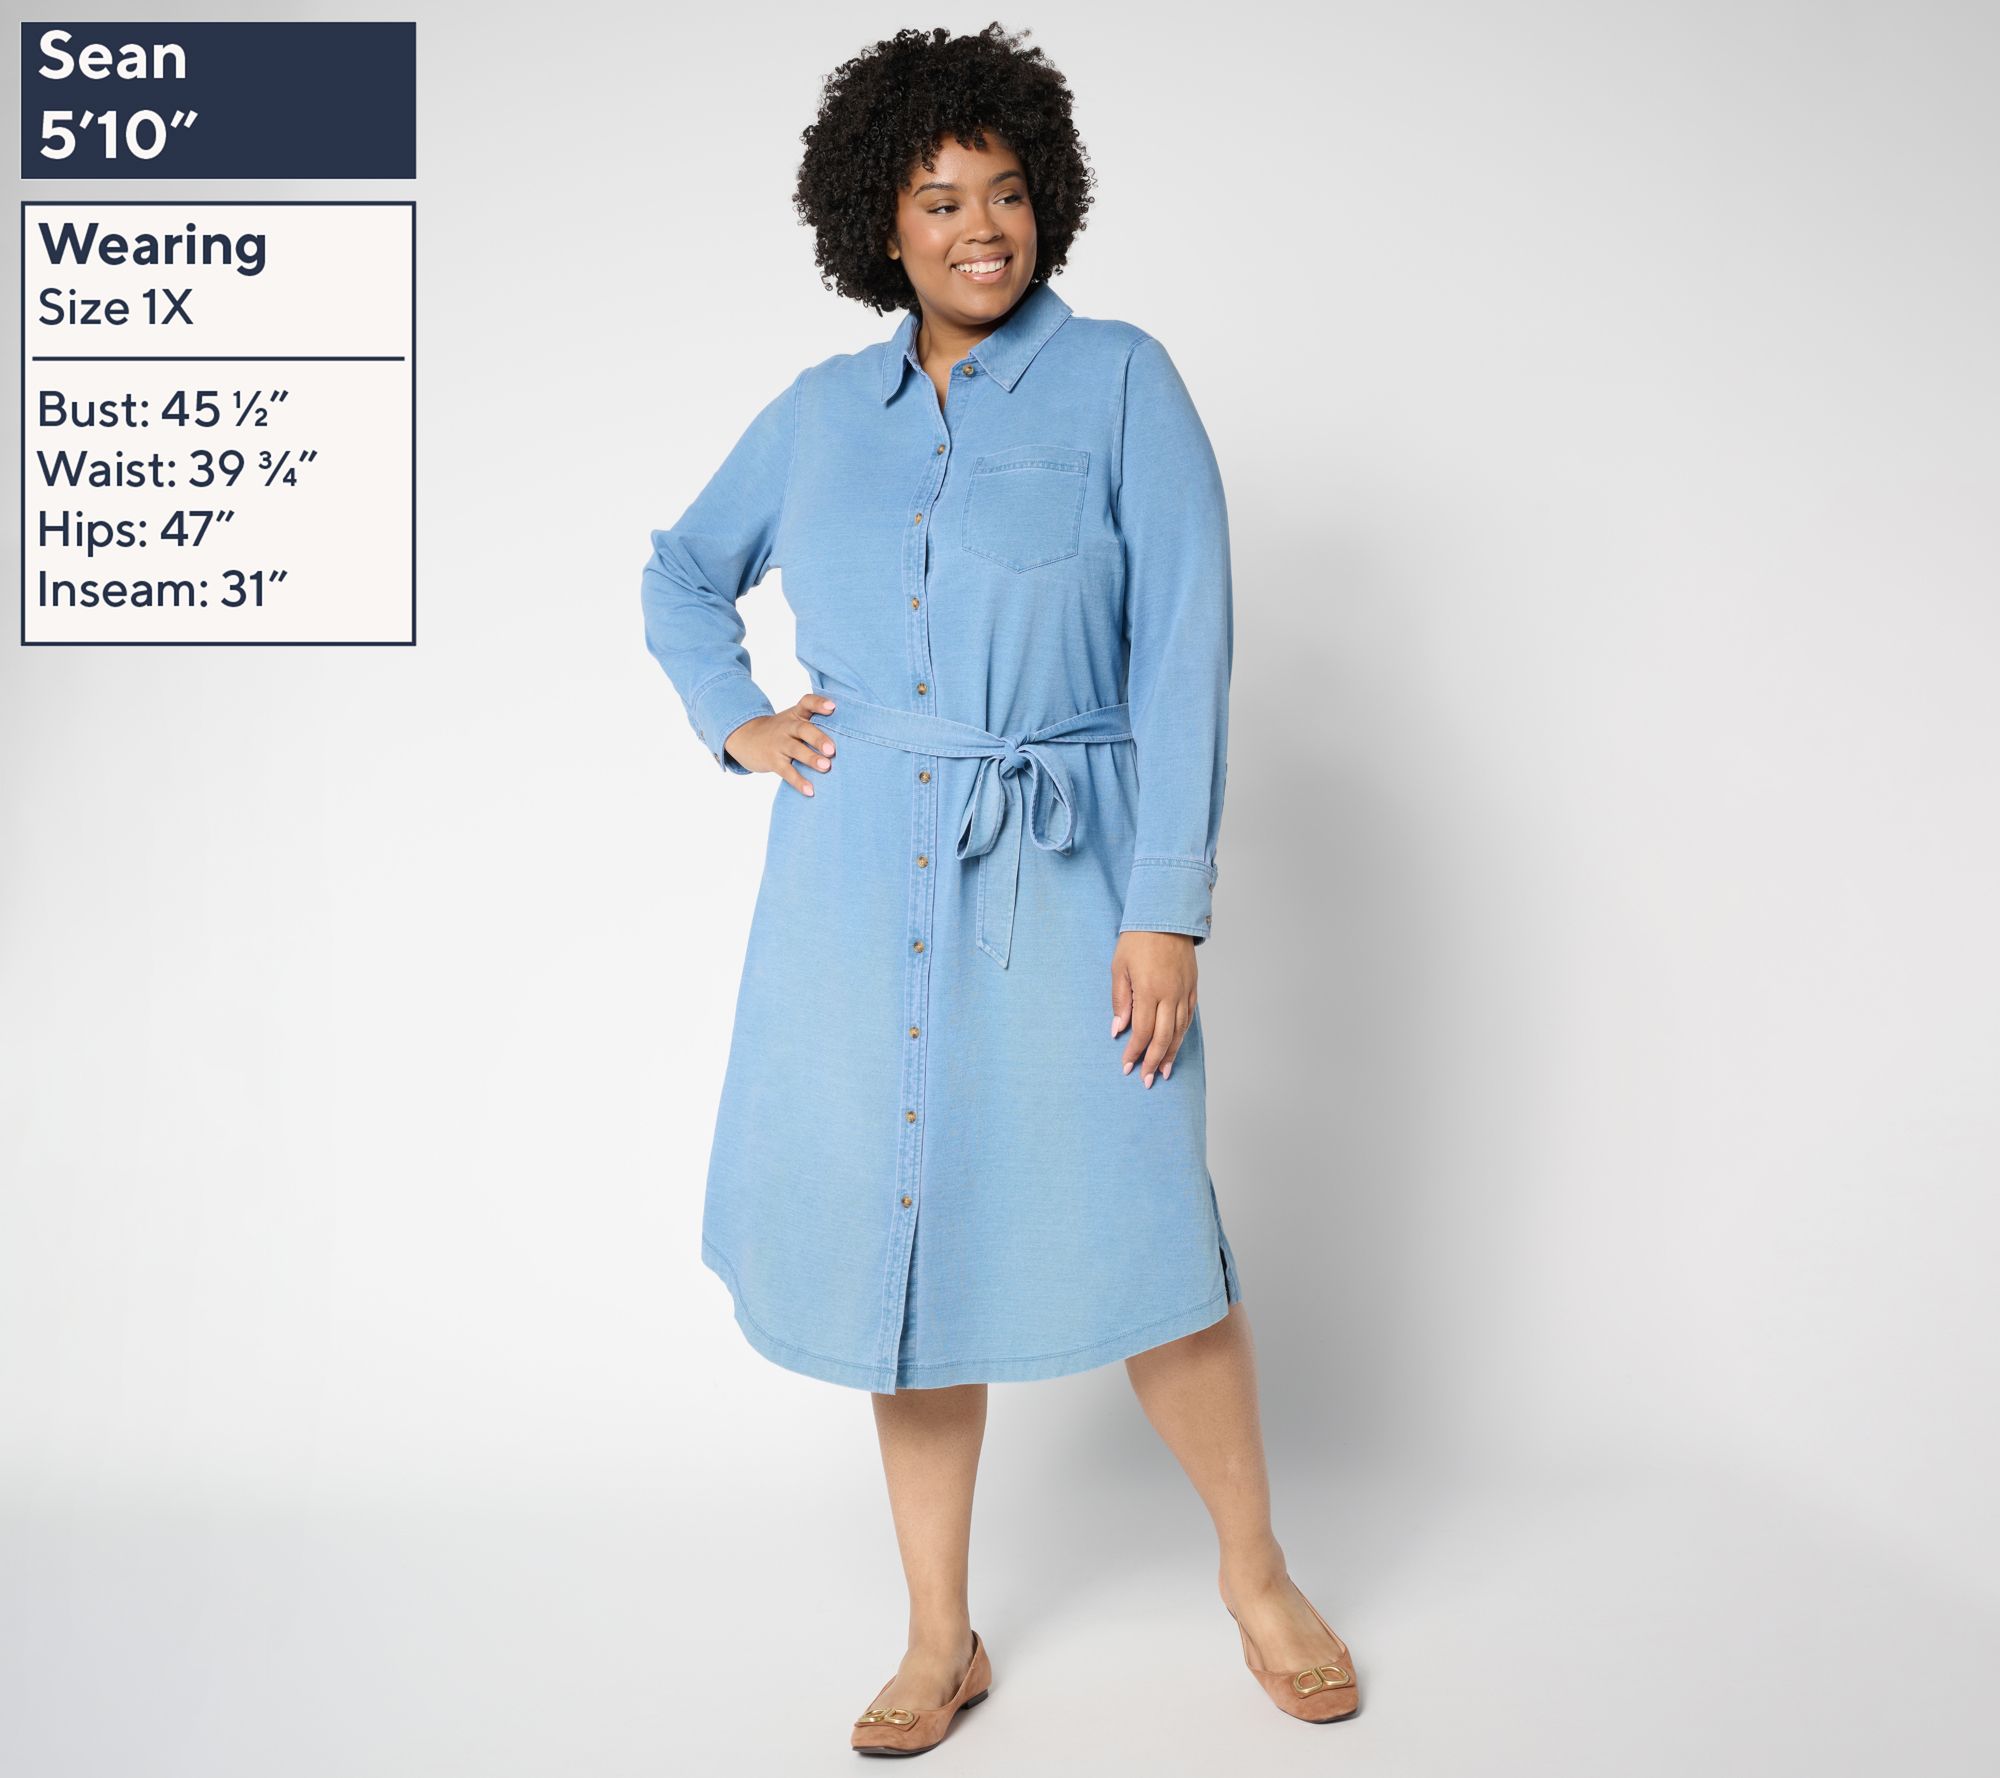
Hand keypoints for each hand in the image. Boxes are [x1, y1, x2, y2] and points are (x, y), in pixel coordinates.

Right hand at [724, 695, 837, 792]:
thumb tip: (851, 736)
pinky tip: (810, 790)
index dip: (818, 703)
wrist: (747, 738)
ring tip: (825, 767)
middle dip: (818, 738)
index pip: (806, 703)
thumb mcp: (793, 720)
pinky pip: (786, 772)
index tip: (833, 707)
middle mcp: (787, 727)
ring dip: (810, 758)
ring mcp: (779, 744)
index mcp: (796, 715)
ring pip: (795, 750)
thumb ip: (816, 724)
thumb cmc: (781, 731)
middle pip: (802, 729)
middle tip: (832, 750)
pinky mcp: (773, 761)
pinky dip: (798, 781)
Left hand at [1111, 930, 1197, 1086]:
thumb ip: (1120, 1000)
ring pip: (1179, 1031)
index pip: (1143, 1031)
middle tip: (1146, 1080)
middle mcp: (1170, 994)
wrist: (1166, 916)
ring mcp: (1184, 991)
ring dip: (1171, 1053)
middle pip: (1164, 1037)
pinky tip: (1176, 1045)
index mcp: (1149, 990)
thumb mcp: (1119, 968)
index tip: (1126, 1066)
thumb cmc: (1137, 940)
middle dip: (1154, 1062)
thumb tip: (1119, 1029)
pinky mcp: (1192, 987)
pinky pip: (1188, 1017)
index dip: (1135, 1052)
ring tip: (1164, 1072)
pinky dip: (1182, 1035)